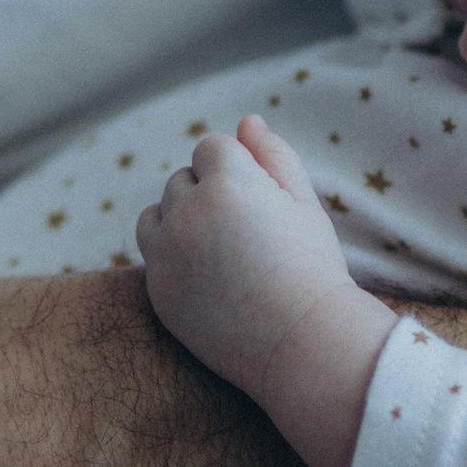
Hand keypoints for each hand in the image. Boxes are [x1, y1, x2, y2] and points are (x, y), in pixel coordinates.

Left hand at [136, 116, 361, 399]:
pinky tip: (211, 278)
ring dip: (181, 220)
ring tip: (224, 252)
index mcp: (228, 182)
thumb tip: (248, 121)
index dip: (240, 172)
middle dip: (209, 194)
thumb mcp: (305, 205)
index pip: (212, 148)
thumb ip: (274, 156)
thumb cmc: (313, 270)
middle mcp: (187, 213)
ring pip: (157, 213)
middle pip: (182, 179)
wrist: (302, 345)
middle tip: (250, 236)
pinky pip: (153, 255)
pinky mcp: (157, 290)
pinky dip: (173, 258)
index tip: (263, 206)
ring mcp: (166, 254)